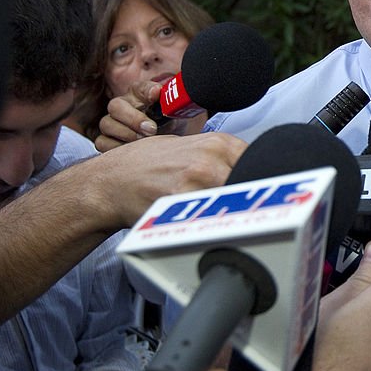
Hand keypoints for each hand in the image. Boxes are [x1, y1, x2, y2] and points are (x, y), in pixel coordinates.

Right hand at [79, 132, 246, 229]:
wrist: (111, 182)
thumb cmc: (147, 165)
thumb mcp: (191, 148)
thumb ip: (221, 158)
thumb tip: (252, 172)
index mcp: (217, 143)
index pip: (260, 164)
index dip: (260, 181)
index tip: (260, 193)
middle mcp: (211, 159)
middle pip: (252, 185)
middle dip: (249, 200)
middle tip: (243, 211)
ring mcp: (197, 183)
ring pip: (235, 205)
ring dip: (233, 215)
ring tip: (223, 220)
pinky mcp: (182, 206)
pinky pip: (212, 221)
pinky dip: (213, 227)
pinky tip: (204, 227)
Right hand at [95, 80, 164, 151]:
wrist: (164, 142)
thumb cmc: (166, 125)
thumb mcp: (172, 113)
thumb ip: (168, 101)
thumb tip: (157, 92)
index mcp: (139, 95)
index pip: (142, 88)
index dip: (148, 91)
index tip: (156, 95)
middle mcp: (122, 106)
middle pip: (116, 106)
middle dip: (134, 119)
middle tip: (151, 129)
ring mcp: (111, 123)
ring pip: (106, 124)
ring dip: (125, 134)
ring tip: (143, 141)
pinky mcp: (105, 140)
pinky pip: (102, 143)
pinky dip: (115, 147)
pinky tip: (132, 150)